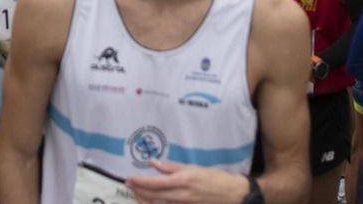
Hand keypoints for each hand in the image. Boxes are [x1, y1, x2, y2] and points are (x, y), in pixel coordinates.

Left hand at [124, 160, 253, 202]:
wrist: (232, 194)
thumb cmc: (213, 178)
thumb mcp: (192, 168)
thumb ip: (171, 167)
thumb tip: (153, 163)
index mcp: (183, 181)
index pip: (155, 183)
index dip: (139, 182)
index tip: (129, 179)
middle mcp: (182, 195)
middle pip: (153, 197)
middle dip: (138, 191)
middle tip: (129, 185)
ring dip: (144, 200)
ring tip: (136, 194)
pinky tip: (150, 201)